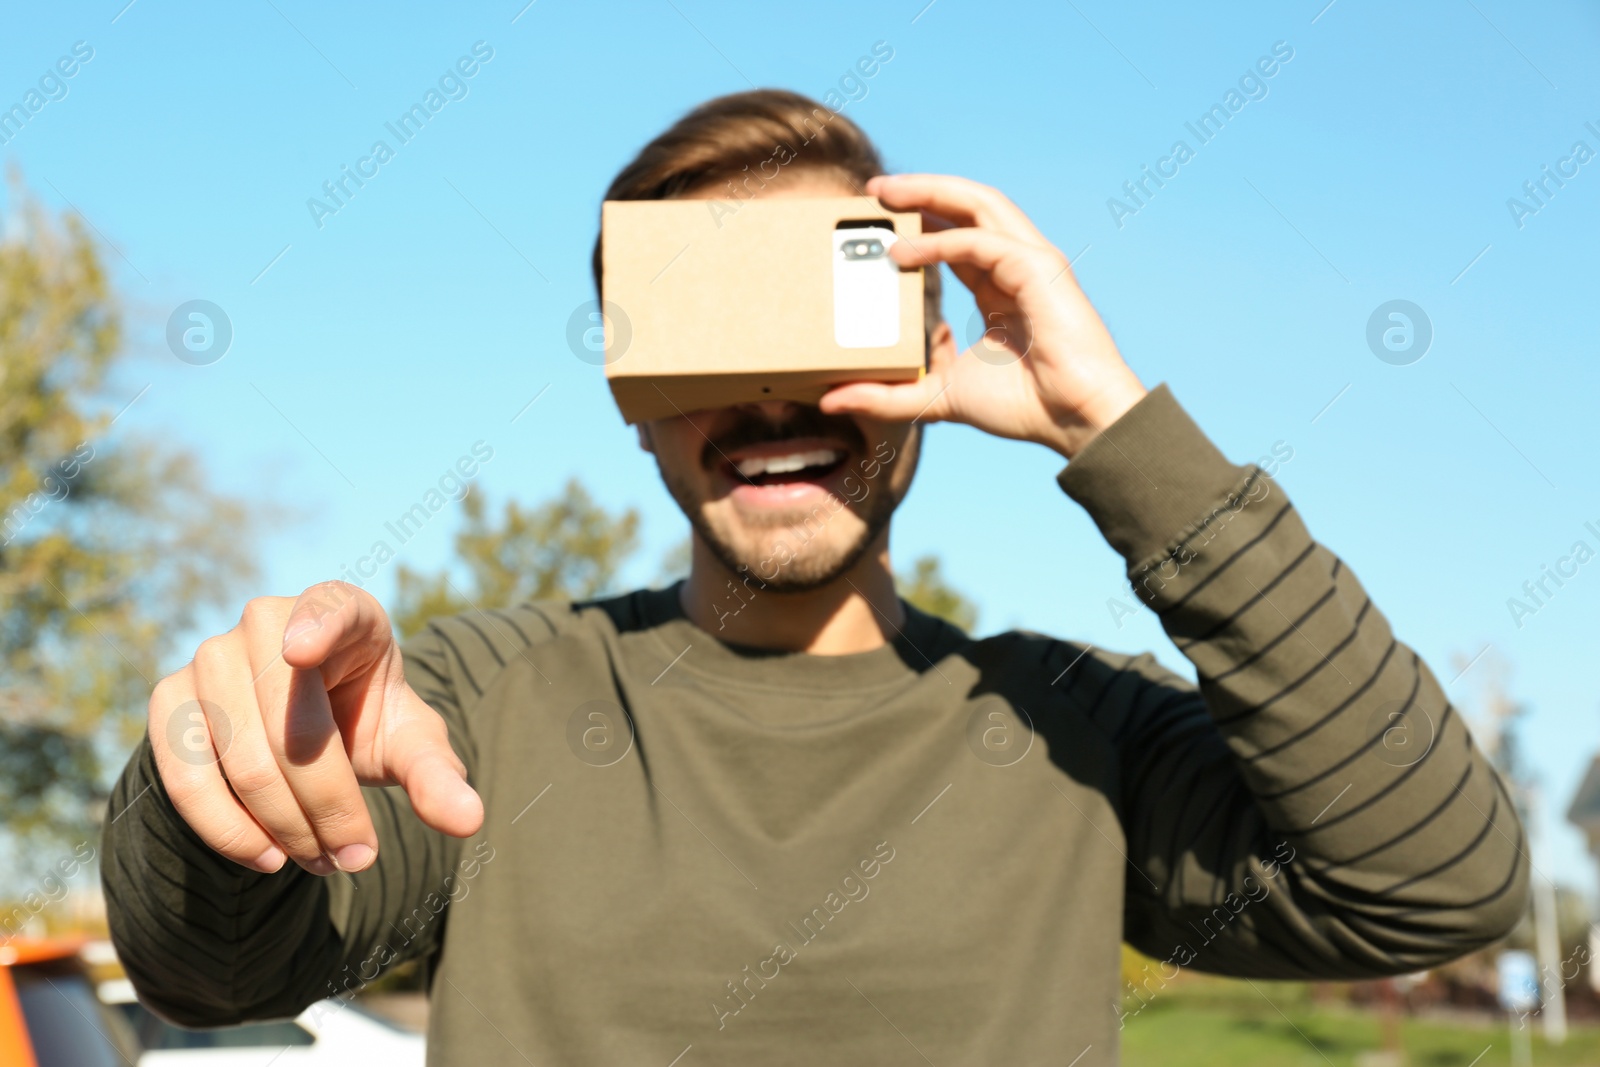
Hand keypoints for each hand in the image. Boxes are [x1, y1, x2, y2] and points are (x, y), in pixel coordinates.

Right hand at [146, 581, 482, 875]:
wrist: (297, 724)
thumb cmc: (365, 719)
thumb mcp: (409, 742)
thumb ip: (435, 775)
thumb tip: (469, 820)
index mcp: (340, 608)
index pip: (330, 609)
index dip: (316, 627)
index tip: (302, 650)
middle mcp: (266, 619)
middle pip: (291, 732)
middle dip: (328, 810)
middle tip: (356, 860)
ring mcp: (209, 655)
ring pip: (243, 762)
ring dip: (285, 828)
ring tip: (322, 862)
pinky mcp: (168, 698)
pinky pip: (185, 776)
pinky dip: (226, 829)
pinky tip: (266, 856)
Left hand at [820, 174, 1147, 458]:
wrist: (1075, 419)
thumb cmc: (1024, 406)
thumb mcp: (939, 398)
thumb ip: (889, 397)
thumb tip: (830, 400)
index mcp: (998, 284)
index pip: (955, 235)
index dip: (918, 219)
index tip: (874, 220)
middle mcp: (1015, 264)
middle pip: (967, 206)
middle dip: (920, 190)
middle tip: (872, 191)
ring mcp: (1030, 262)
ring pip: (979, 205)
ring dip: (930, 193)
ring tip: (886, 196)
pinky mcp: (1038, 269)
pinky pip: (982, 242)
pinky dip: (941, 241)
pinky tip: (905, 252)